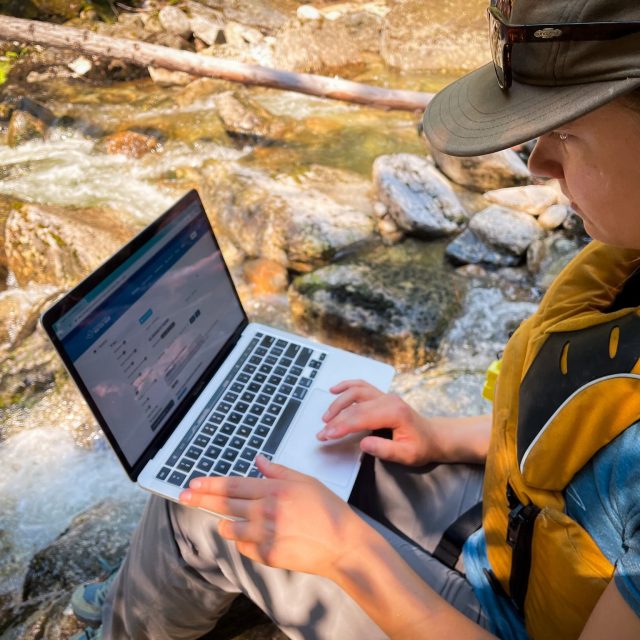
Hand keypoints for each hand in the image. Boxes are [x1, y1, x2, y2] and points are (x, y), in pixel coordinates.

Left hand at [179, 456, 363, 577]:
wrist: (342, 544)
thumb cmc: (328, 510)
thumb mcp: (305, 481)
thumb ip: (278, 471)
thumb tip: (258, 460)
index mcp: (274, 490)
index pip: (233, 484)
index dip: (210, 484)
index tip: (194, 483)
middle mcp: (266, 511)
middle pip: (225, 503)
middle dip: (201, 499)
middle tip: (184, 496)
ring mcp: (265, 535)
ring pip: (230, 527)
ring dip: (224, 521)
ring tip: (223, 518)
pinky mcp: (267, 555)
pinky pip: (244, 546)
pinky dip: (242, 539)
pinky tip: (249, 534)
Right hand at [316, 379, 437, 465]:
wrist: (434, 437)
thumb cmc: (421, 447)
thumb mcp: (407, 455)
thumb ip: (385, 450)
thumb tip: (363, 443)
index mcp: (394, 413)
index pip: (360, 418)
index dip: (341, 427)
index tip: (326, 435)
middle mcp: (388, 400)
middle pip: (355, 407)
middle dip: (335, 420)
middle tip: (321, 433)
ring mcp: (385, 396)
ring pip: (356, 392)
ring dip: (338, 403)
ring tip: (326, 417)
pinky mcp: (382, 396)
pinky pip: (362, 386)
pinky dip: (347, 386)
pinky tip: (335, 389)